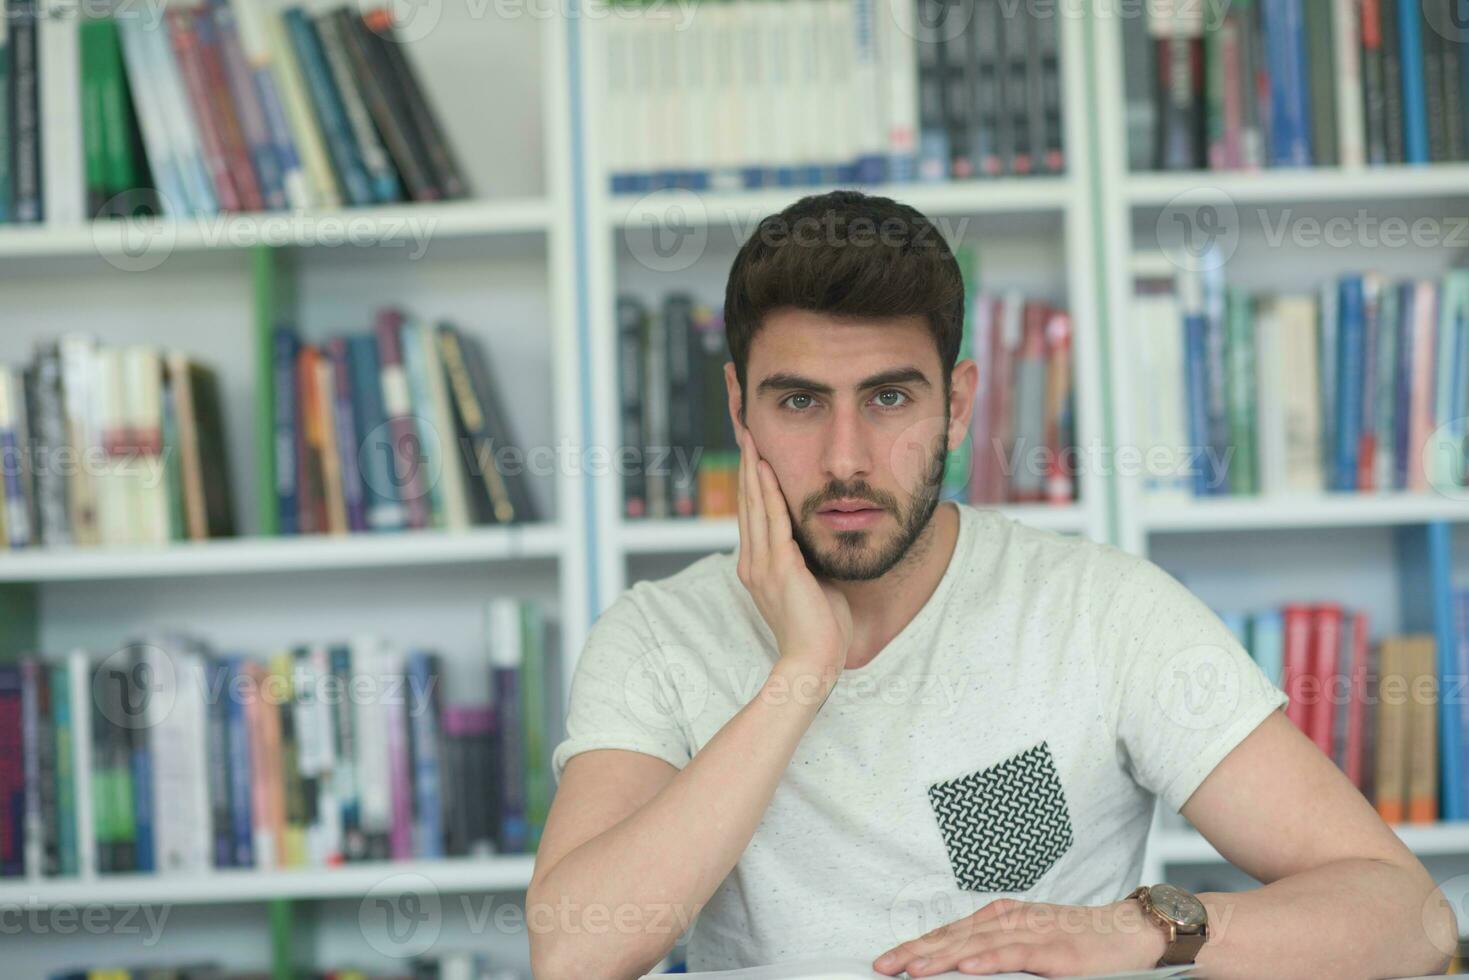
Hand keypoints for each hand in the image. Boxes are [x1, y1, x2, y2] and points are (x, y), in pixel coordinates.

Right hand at [733, 422, 851, 686]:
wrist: (814, 663)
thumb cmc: (822, 630)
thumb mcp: (814, 584)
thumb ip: (810, 559)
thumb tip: (822, 537)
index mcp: (758, 567)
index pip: (753, 514)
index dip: (751, 482)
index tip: (752, 453)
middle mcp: (752, 562)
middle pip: (747, 503)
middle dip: (746, 466)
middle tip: (745, 432)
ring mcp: (762, 564)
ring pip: (755, 506)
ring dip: (753, 469)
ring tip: (751, 439)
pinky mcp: (778, 568)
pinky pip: (772, 520)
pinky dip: (768, 491)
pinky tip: (765, 468)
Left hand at [871, 897, 1167, 976]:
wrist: (1131, 932)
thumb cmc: (1081, 941)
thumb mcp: (1031, 943)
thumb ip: (997, 952)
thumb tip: (959, 966)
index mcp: (1003, 919)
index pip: (950, 933)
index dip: (916, 946)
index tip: (886, 961)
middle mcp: (1013, 921)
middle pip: (955, 936)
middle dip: (916, 952)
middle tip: (883, 965)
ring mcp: (1035, 934)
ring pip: (979, 944)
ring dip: (943, 956)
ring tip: (913, 968)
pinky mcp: (1057, 951)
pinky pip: (1017, 954)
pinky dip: (990, 959)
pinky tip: (968, 966)